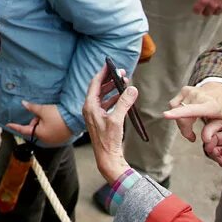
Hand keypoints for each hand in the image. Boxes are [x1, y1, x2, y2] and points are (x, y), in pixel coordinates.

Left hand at [6, 101, 73, 145]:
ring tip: (51, 116)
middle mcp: (46, 140)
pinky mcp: (61, 139)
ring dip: (43, 123)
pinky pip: (50, 132)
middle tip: (42, 114)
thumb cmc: (59, 115)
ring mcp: (54, 141)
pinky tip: (55, 121)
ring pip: (43, 130)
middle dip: (36, 121)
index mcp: (40, 134)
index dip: (16, 126)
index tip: (8, 125)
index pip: (24, 130)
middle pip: (35, 129)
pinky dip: (50, 127)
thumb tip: (23, 103)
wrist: (76, 119)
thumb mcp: (43, 110)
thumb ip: (32, 108)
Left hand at [83, 64, 134, 183]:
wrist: (107, 157)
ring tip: (123, 82)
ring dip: (112, 88)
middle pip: (98, 88)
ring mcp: (94, 114)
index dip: (102, 73)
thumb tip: (132, 89)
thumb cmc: (109, 141)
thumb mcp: (117, 120)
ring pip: (103, 96)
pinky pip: (106, 104)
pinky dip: (114, 98)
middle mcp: (89, 108)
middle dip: (109, 80)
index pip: (95, 84)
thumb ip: (124, 103)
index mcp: (89, 106)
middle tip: (120, 72)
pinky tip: (122, 96)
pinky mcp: (100, 119)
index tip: (109, 64)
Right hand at [164, 81, 221, 143]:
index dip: (178, 113)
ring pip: (175, 109)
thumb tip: (205, 140)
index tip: (166, 115)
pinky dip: (177, 112)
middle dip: (184, 129)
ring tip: (189, 126)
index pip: (192, 110)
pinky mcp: (184, 90)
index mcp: (210, 106)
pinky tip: (186, 115)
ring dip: (180, 121)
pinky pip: (174, 104)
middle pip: (182, 115)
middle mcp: (198, 97)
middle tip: (191, 136)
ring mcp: (190, 92)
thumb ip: (213, 130)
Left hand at [193, 0, 221, 15]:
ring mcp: (221, 6)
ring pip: (216, 13)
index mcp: (204, 0)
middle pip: (207, 14)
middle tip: (206, 6)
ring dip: (214, 9)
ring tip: (215, 3)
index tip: (197, 9)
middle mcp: (212, 5)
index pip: (197, 10)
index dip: (196, 9)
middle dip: (205, 10)